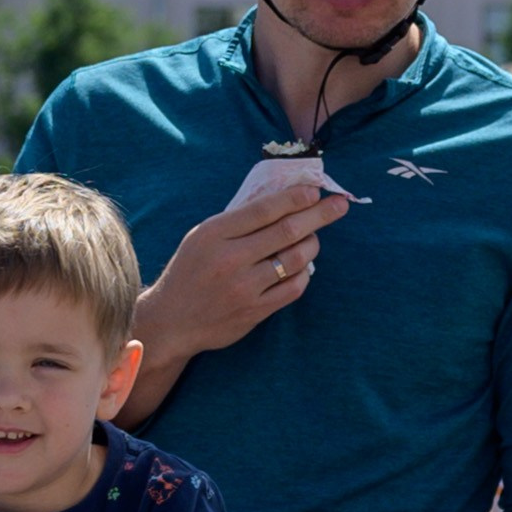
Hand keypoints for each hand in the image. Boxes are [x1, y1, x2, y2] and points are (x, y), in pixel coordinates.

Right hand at [142, 185, 351, 361]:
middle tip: (339, 205)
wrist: (171, 321)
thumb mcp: (202, 237)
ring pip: (294, 259)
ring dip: (312, 244)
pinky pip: (292, 288)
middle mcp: (230, 259)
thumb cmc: (189, 271)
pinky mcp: (254, 311)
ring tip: (314, 238)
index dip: (294, 198)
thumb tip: (280, 199)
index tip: (315, 191)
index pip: (263, 209)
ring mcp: (244, 288)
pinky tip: (302, 267)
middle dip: (319, 215)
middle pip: (286, 231)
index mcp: (214, 234)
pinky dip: (303, 274)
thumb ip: (236, 221)